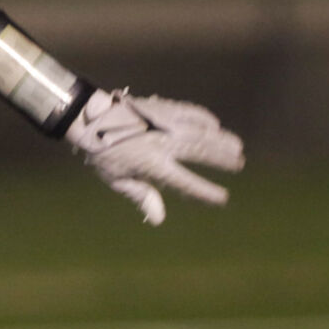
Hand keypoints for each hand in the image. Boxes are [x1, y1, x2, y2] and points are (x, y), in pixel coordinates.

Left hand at [65, 88, 244, 224]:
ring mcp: (163, 124)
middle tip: (238, 164)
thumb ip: (141, 196)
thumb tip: (158, 220)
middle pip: (199, 152)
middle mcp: (162, 143)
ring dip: (220, 139)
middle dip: (221, 159)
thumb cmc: (102, 153)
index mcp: (151, 164)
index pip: (185, 182)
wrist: (90, 119)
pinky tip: (215, 125)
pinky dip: (204, 118)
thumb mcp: (116, 179)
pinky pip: (189, 112)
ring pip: (200, 131)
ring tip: (237, 147)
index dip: (205, 191)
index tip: (222, 198)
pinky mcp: (161, 108)